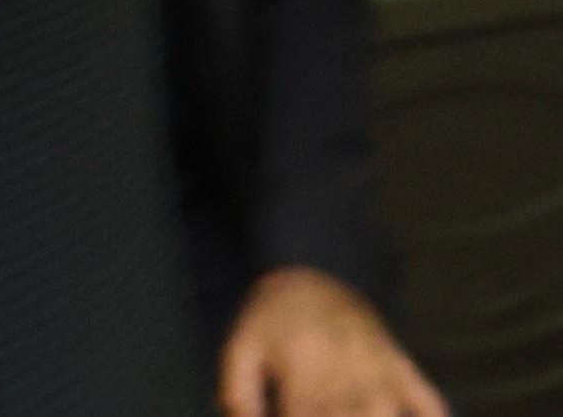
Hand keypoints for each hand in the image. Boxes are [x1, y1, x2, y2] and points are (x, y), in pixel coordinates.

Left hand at [219, 266, 444, 416]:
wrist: (310, 269)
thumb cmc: (272, 317)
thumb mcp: (241, 348)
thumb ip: (239, 393)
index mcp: (302, 373)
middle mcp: (344, 375)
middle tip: (325, 415)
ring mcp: (377, 371)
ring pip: (386, 415)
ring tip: (360, 416)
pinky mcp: (400, 364)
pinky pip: (428, 398)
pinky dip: (433, 416)